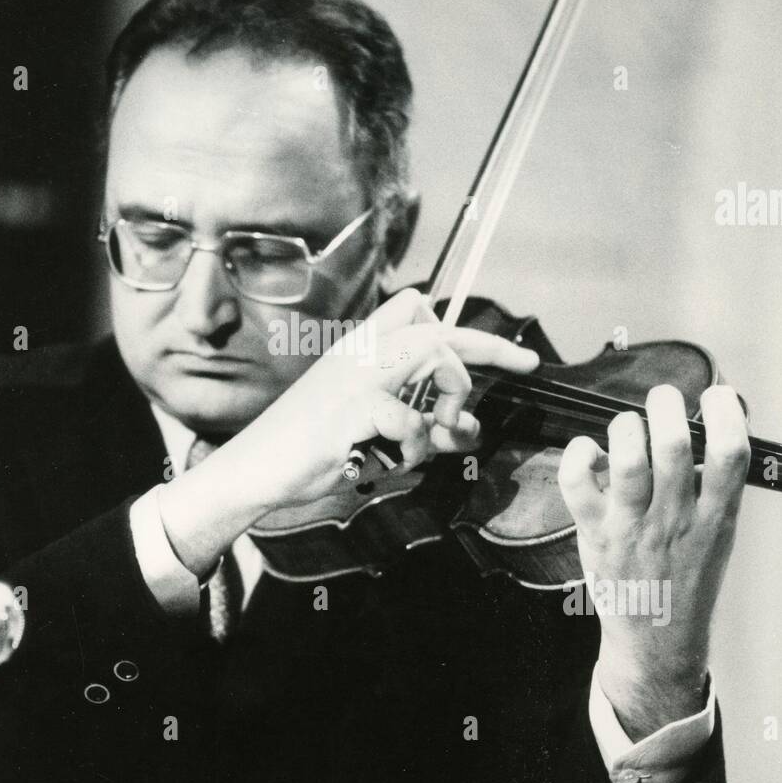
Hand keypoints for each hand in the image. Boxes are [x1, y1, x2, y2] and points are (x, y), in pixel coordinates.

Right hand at [158, 287, 538, 575]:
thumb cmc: (310, 449)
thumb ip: (421, 423)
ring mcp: (354, 378)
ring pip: (431, 351)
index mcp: (360, 350)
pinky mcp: (350, 410)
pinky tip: (398, 461)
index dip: (467, 331)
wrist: (255, 470)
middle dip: (488, 348)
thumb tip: (468, 427)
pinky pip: (408, 418)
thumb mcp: (373, 431)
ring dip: (450, 396)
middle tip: (526, 365)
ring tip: (439, 434)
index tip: (509, 356)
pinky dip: (417, 445)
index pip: (419, 312)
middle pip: (437, 327)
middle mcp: (359, 353)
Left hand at [558, 383, 750, 738]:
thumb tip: (711, 427)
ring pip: (626, 458)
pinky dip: (579, 453)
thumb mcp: (718, 536)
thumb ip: (713, 488)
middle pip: (671, 446)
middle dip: (666, 406)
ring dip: (626, 426)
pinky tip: (590, 452)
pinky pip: (576, 480)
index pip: (729, 456)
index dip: (725, 414)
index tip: (716, 395)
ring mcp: (631, 526)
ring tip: (629, 425)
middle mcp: (674, 520)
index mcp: (715, 518)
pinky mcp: (594, 532)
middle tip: (664, 398)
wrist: (656, 641)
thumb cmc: (685, 580)